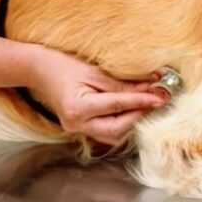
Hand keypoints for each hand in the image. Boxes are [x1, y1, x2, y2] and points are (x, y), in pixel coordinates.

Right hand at [28, 46, 167, 144]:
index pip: (118, 106)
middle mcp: (76, 125)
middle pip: (117, 129)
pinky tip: (135, 112)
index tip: (161, 97)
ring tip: (149, 106)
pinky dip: (124, 123)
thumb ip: (124, 83)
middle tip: (158, 102)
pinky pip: (107, 132)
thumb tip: (152, 86)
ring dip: (133, 122)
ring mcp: (78, 130)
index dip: (142, 101)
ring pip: (114, 135)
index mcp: (78, 108)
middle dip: (140, 116)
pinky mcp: (82, 129)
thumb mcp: (96, 71)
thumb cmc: (65, 66)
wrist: (39, 70)